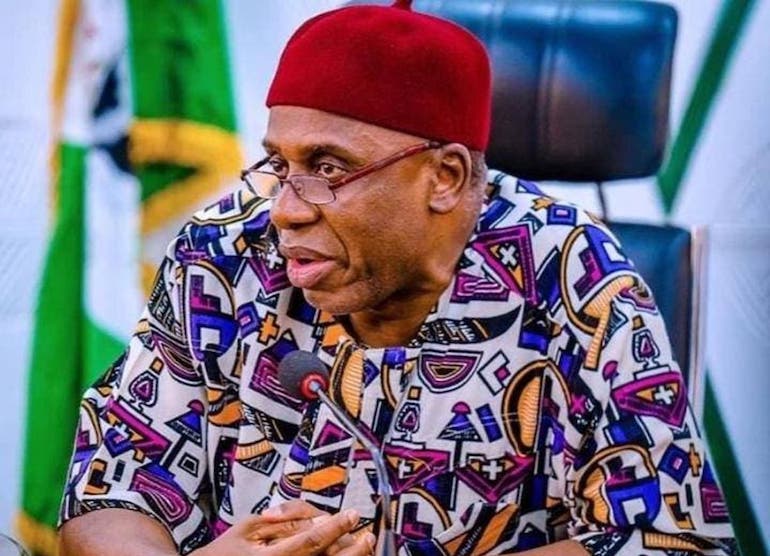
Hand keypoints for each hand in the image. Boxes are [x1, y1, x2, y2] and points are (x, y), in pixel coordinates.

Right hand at [191, 501, 374, 555]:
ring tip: (364, 546)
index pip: (310, 541)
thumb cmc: (227, 551)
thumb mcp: (249, 527)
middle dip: (352, 551)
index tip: (353, 514)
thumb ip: (284, 522)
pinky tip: (344, 555)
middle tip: (368, 535)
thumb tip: (318, 519)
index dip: (336, 527)